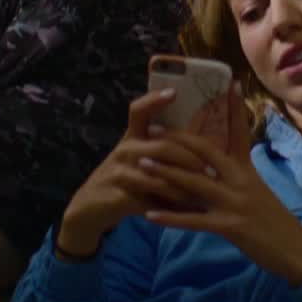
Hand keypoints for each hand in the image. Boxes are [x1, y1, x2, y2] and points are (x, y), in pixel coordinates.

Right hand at [56, 89, 217, 257]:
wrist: (90, 207)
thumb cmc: (124, 178)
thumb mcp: (136, 158)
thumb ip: (160, 148)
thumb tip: (202, 142)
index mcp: (132, 137)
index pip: (139, 111)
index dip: (154, 100)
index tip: (174, 92)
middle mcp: (125, 150)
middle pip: (163, 146)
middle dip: (191, 158)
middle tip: (211, 169)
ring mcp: (120, 173)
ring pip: (160, 175)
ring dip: (185, 184)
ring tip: (204, 190)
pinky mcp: (120, 196)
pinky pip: (152, 200)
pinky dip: (172, 205)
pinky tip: (188, 209)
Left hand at [141, 91, 301, 286]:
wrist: (297, 252)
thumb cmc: (276, 223)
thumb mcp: (258, 192)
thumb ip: (237, 177)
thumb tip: (219, 164)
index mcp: (247, 170)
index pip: (240, 132)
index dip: (234, 107)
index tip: (229, 83)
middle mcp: (240, 181)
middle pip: (205, 152)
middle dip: (176, 139)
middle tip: (151, 128)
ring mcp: (234, 203)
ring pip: (194, 182)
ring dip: (165, 172)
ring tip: (142, 163)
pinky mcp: (230, 227)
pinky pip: (194, 221)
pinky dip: (171, 218)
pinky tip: (150, 215)